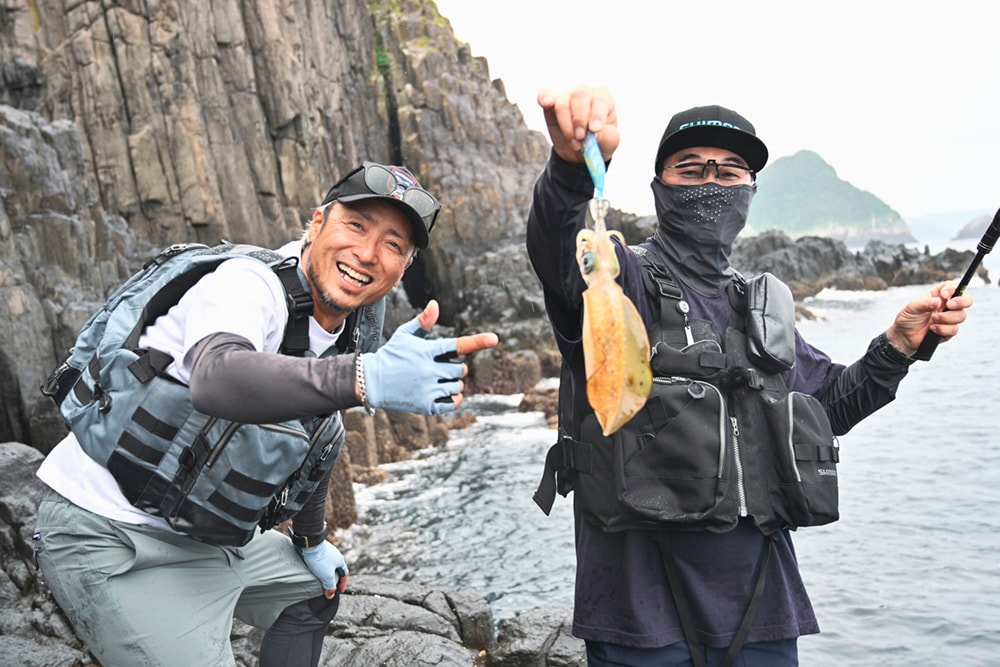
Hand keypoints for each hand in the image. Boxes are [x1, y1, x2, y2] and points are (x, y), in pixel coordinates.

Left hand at [297, 540, 347, 598]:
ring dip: (326, 572)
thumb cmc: (320, 559)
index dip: (343, 583)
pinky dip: (319, 567)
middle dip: (334, 578)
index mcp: (340, 560)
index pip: (345, 574)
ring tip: (320, 578)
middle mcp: (335, 555)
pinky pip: (321, 560)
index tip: (340, 591)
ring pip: (328, 564)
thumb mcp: (327, 576)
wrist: (309, 544)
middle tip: (329, 585)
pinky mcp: (319, 550)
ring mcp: (327, 551)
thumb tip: (331, 595)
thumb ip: (330, 586)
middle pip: (336, 569)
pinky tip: (314, 570)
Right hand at [361, 300, 498, 413]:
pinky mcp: (426, 405)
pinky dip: (453, 398)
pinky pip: (453, 402)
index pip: (456, 345)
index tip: (494, 339)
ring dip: (454, 383)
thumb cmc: (392, 355)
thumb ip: (423, 322)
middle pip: (460, 370)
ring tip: (437, 380)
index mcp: (426, 351)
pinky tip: (444, 392)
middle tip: (442, 368)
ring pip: (458, 386)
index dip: (477, 341)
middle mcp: (428, 370)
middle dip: (456, 369)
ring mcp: (427, 389)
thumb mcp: (404, 335)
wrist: (371, 382)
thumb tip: (435, 305)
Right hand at [537, 84, 619, 163]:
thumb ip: (606, 137)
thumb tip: (593, 133)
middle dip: (579, 119)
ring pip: (562, 104)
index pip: (601, 100)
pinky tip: (546, 102)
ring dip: (566, 126)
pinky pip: (545, 96)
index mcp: (605, 100)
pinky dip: (544, 98)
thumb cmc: (600, 142)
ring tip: (574, 143)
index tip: (594, 129)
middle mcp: (587, 95)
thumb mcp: (610, 143)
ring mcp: (568, 98)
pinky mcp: (552, 106)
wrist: (583, 153)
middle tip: (581, 138)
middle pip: (580, 96)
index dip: (597, 114)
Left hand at [885, 281, 972, 355]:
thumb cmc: (907, 319)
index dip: (952, 289)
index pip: (952, 287)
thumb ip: (924, 303)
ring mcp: (949, 318)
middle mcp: (946, 305)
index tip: (944, 295)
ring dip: (947, 317)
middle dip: (962, 301)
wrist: (904, 337)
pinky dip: (943, 329)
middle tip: (950, 305)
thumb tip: (938, 301)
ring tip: (933, 319)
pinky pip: (954, 329)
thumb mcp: (911, 308)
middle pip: (966, 299)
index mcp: (937, 296)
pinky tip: (932, 329)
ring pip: (961, 315)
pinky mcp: (949, 331)